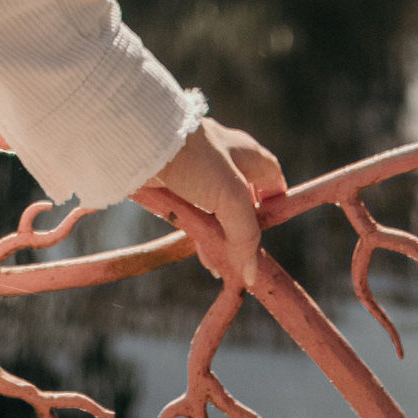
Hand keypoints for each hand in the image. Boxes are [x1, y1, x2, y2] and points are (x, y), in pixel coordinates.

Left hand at [141, 115, 287, 290]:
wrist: (144, 142)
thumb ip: (244, 236)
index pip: (272, 181)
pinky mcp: (176, 185)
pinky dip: (196, 233)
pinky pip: (191, 214)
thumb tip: (250, 274)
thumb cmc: (195, 158)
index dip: (273, 206)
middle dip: (241, 234)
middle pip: (242, 203)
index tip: (269, 233)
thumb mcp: (232, 198)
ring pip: (215, 213)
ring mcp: (199, 174)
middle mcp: (226, 163)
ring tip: (216, 264)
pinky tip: (198, 251)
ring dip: (217, 239)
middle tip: (240, 261)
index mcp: (248, 156)